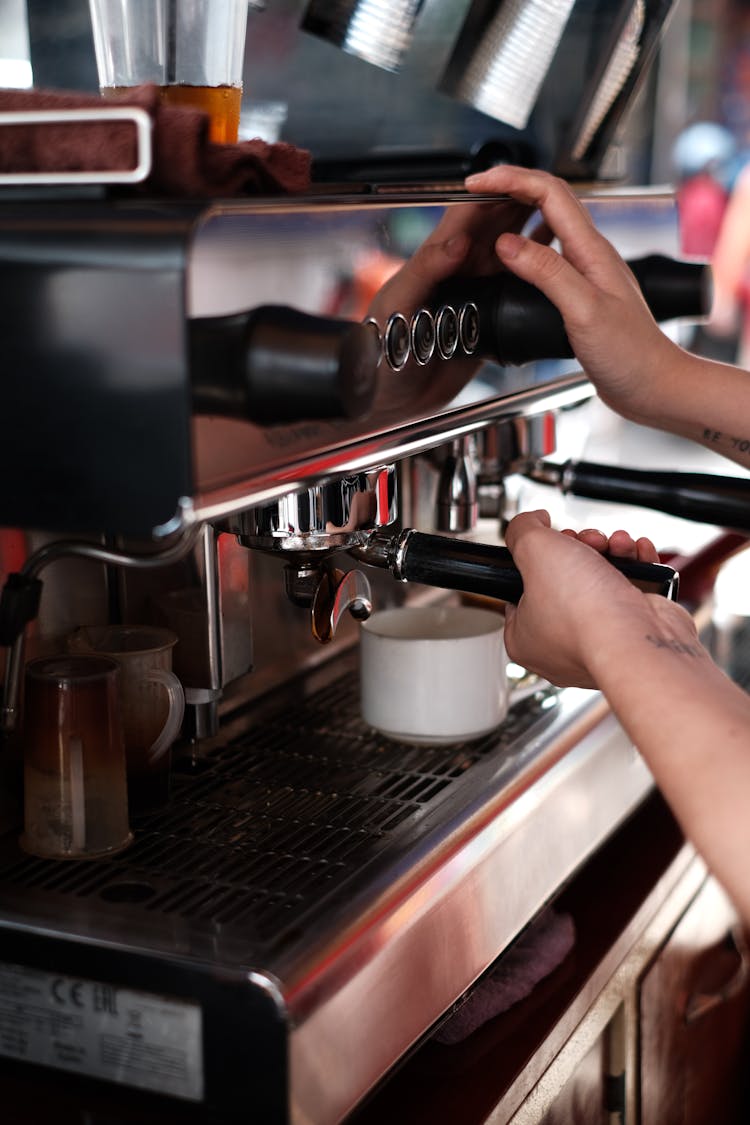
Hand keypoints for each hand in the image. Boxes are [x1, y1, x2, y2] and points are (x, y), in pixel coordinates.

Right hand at [464, 165, 681, 421]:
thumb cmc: (630, 353)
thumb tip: (507, 243)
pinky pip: (548, 254)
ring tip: (486, 217)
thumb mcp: (583, 310)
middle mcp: (591, 253)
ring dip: (516, 211)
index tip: (479, 181)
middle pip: (548, 198)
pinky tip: (511, 261)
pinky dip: (523, 246)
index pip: (549, 192)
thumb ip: (547, 272)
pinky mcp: (580, 292)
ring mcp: (586, 271)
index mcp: (592, 250)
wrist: (651, 384)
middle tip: (475, 191)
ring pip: (548, 223)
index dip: (511, 179)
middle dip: (509, 186)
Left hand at [503, 510, 687, 687]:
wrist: (639, 639)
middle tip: (585, 543)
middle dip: (580, 547)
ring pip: (600, 578)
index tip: (545, 547)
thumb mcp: (532, 549)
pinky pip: (632, 588)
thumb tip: (531, 521)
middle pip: (564, 577)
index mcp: (525, 637)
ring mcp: (600, 637)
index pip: (519, 589)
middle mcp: (561, 642)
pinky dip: (637, 565)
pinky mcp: (633, 630)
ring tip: (617, 545)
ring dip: (612, 550)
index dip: (534, 560)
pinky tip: (636, 554)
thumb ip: (523, 529)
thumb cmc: (584, 615)